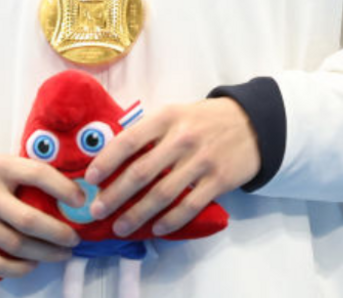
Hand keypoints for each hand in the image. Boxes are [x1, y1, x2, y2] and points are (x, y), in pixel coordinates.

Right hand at [0, 154, 80, 278]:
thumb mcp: (5, 166)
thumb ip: (31, 176)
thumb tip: (73, 196)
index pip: (37, 174)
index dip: (63, 189)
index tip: (81, 202)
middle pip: (28, 220)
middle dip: (58, 233)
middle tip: (74, 239)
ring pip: (15, 245)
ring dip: (45, 253)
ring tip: (61, 254)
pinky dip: (19, 268)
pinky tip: (33, 263)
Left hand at [83, 97, 258, 237]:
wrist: (252, 123)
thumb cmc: (204, 120)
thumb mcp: (175, 114)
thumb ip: (149, 132)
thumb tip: (112, 159)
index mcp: (166, 118)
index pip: (129, 141)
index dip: (106, 161)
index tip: (90, 179)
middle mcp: (182, 139)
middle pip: (141, 172)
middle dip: (114, 195)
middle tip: (97, 211)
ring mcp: (202, 161)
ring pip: (163, 194)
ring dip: (137, 214)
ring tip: (120, 227)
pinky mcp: (218, 180)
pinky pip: (190, 206)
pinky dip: (171, 221)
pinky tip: (156, 229)